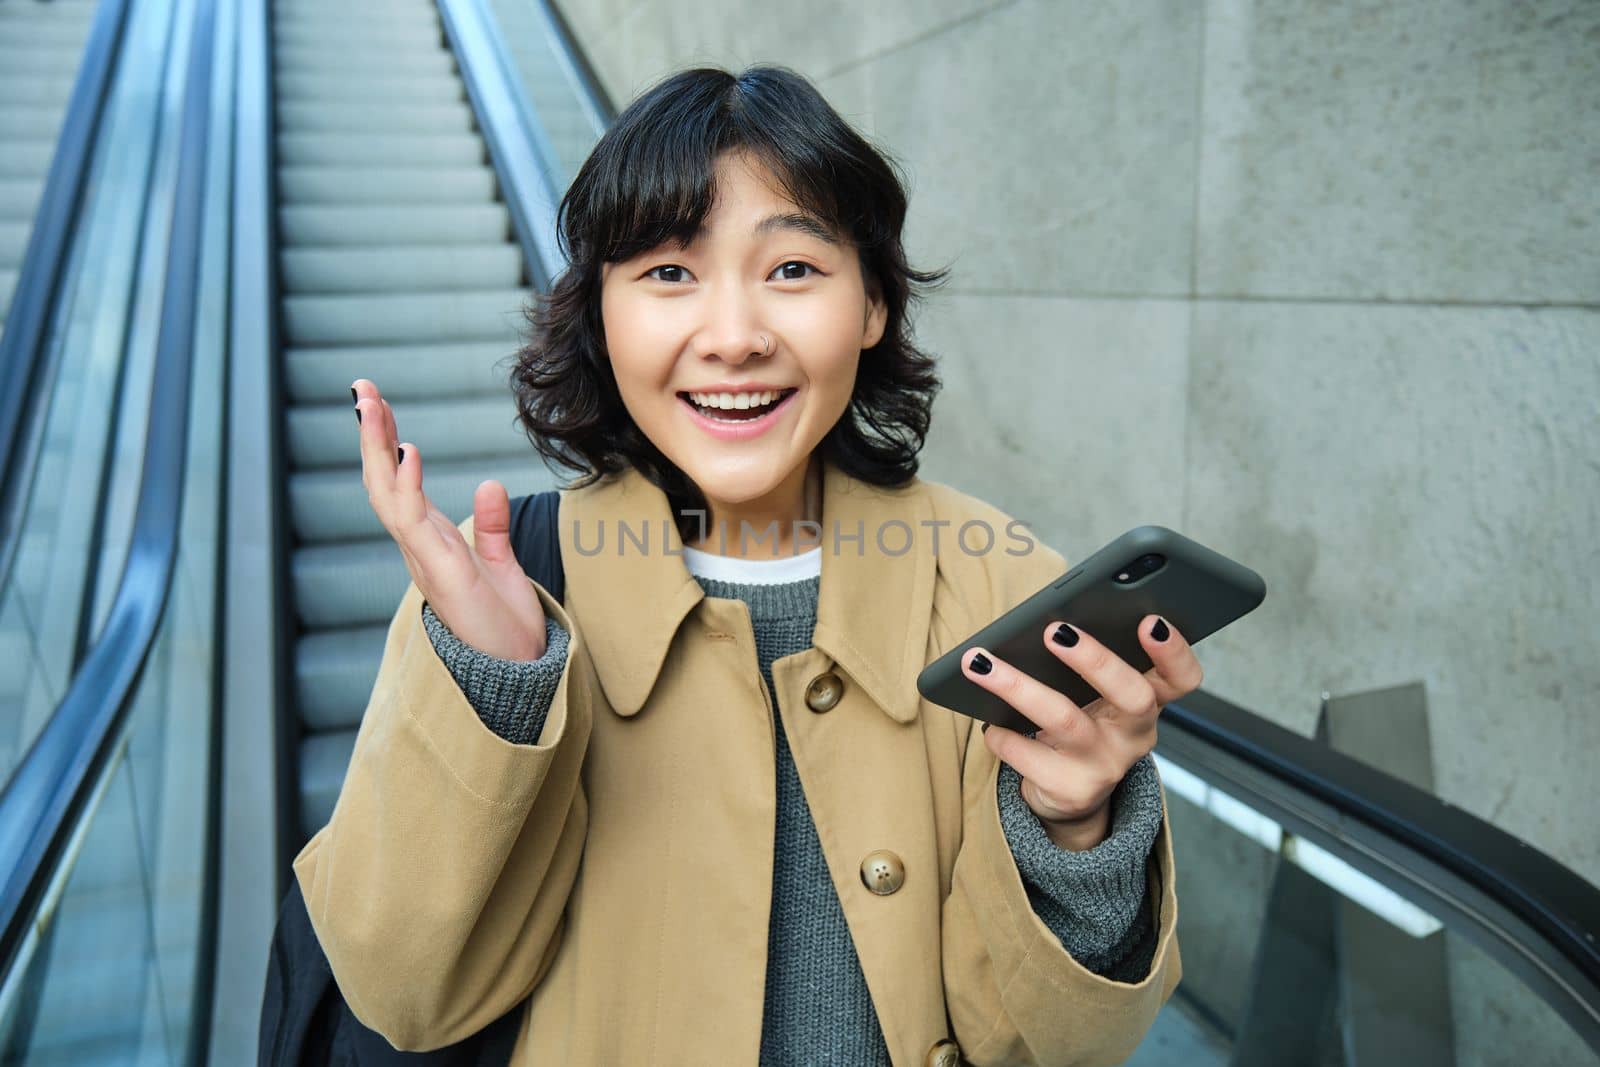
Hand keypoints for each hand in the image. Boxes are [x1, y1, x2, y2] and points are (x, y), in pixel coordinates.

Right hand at [353, 378, 548, 661]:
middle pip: (382, 482)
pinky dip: (408, 486)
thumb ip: (493, 526)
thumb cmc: (504, 628)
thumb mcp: (501, 565)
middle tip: (361, 389)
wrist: (516, 674)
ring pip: (387, 496)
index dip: (385, 445)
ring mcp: (424, 559)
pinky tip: (407, 451)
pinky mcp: (440, 573)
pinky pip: (415, 524)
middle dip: (371, 436)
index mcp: (430, 543)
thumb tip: (488, 484)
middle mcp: (418, 548)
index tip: (378, 405)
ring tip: (371, 405)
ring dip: (377, 449)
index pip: (398, 484)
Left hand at [963, 616, 1201, 850]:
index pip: (1182, 678)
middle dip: (1095, 660)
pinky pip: (1029, 755)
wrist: (1068, 795)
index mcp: (1150, 701)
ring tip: (981, 663)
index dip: (1174, 652)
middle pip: (1132, 696)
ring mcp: (1106, 766)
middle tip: (1055, 631)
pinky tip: (988, 721)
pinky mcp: (1072, 791)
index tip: (1150, 622)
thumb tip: (1049, 626)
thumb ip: (1089, 666)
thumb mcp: (1096, 697)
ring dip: (1019, 687)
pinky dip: (1002, 734)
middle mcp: (1135, 735)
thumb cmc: (1081, 724)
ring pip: (1065, 721)